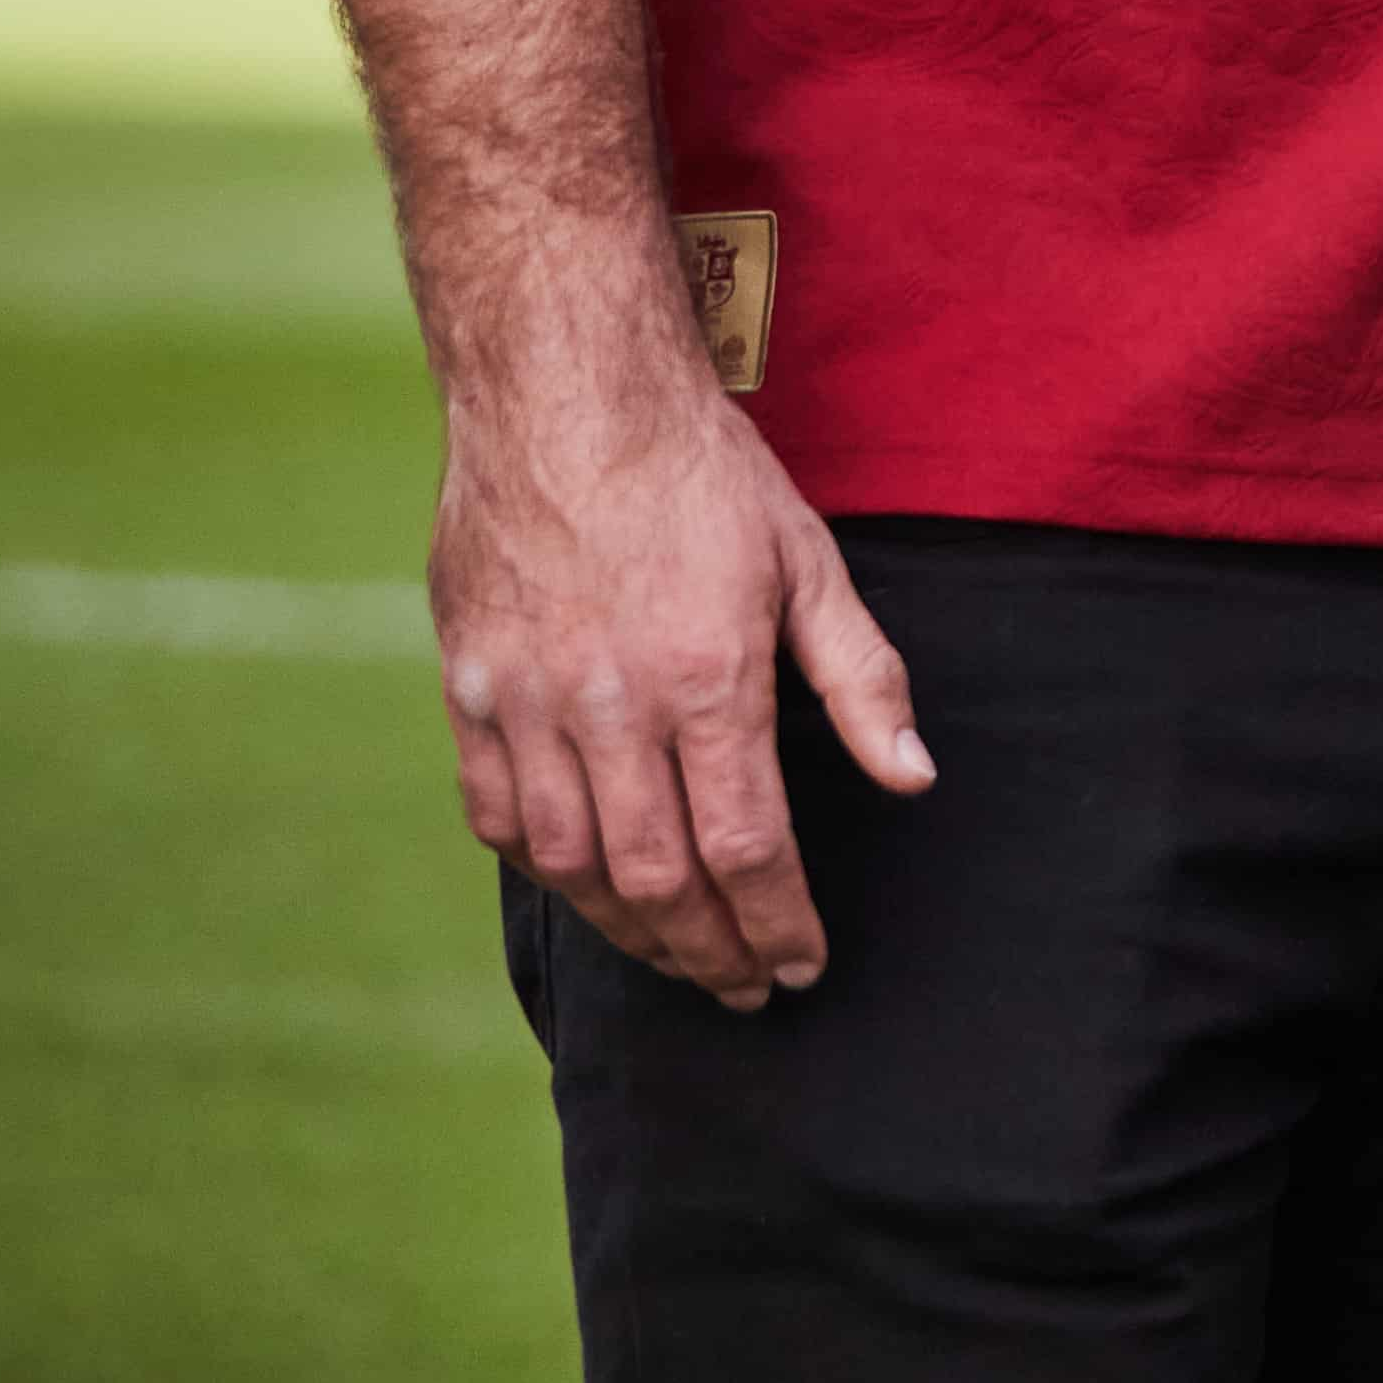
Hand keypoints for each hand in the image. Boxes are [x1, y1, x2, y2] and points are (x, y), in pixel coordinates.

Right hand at [435, 359, 930, 1008]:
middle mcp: (611, 705)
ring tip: (681, 958)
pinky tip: (588, 889)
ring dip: (631, 932)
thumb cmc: (702, 473)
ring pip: (573, 865)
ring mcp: (528, 701)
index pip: (748, 846)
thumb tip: (913, 778)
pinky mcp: (469, 689)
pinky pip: (498, 817)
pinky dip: (545, 870)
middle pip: (659, 877)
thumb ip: (862, 679)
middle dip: (711, 950)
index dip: (776, 923)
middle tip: (745, 988)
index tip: (801, 967)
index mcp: (708, 676)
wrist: (564, 394)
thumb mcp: (810, 561)